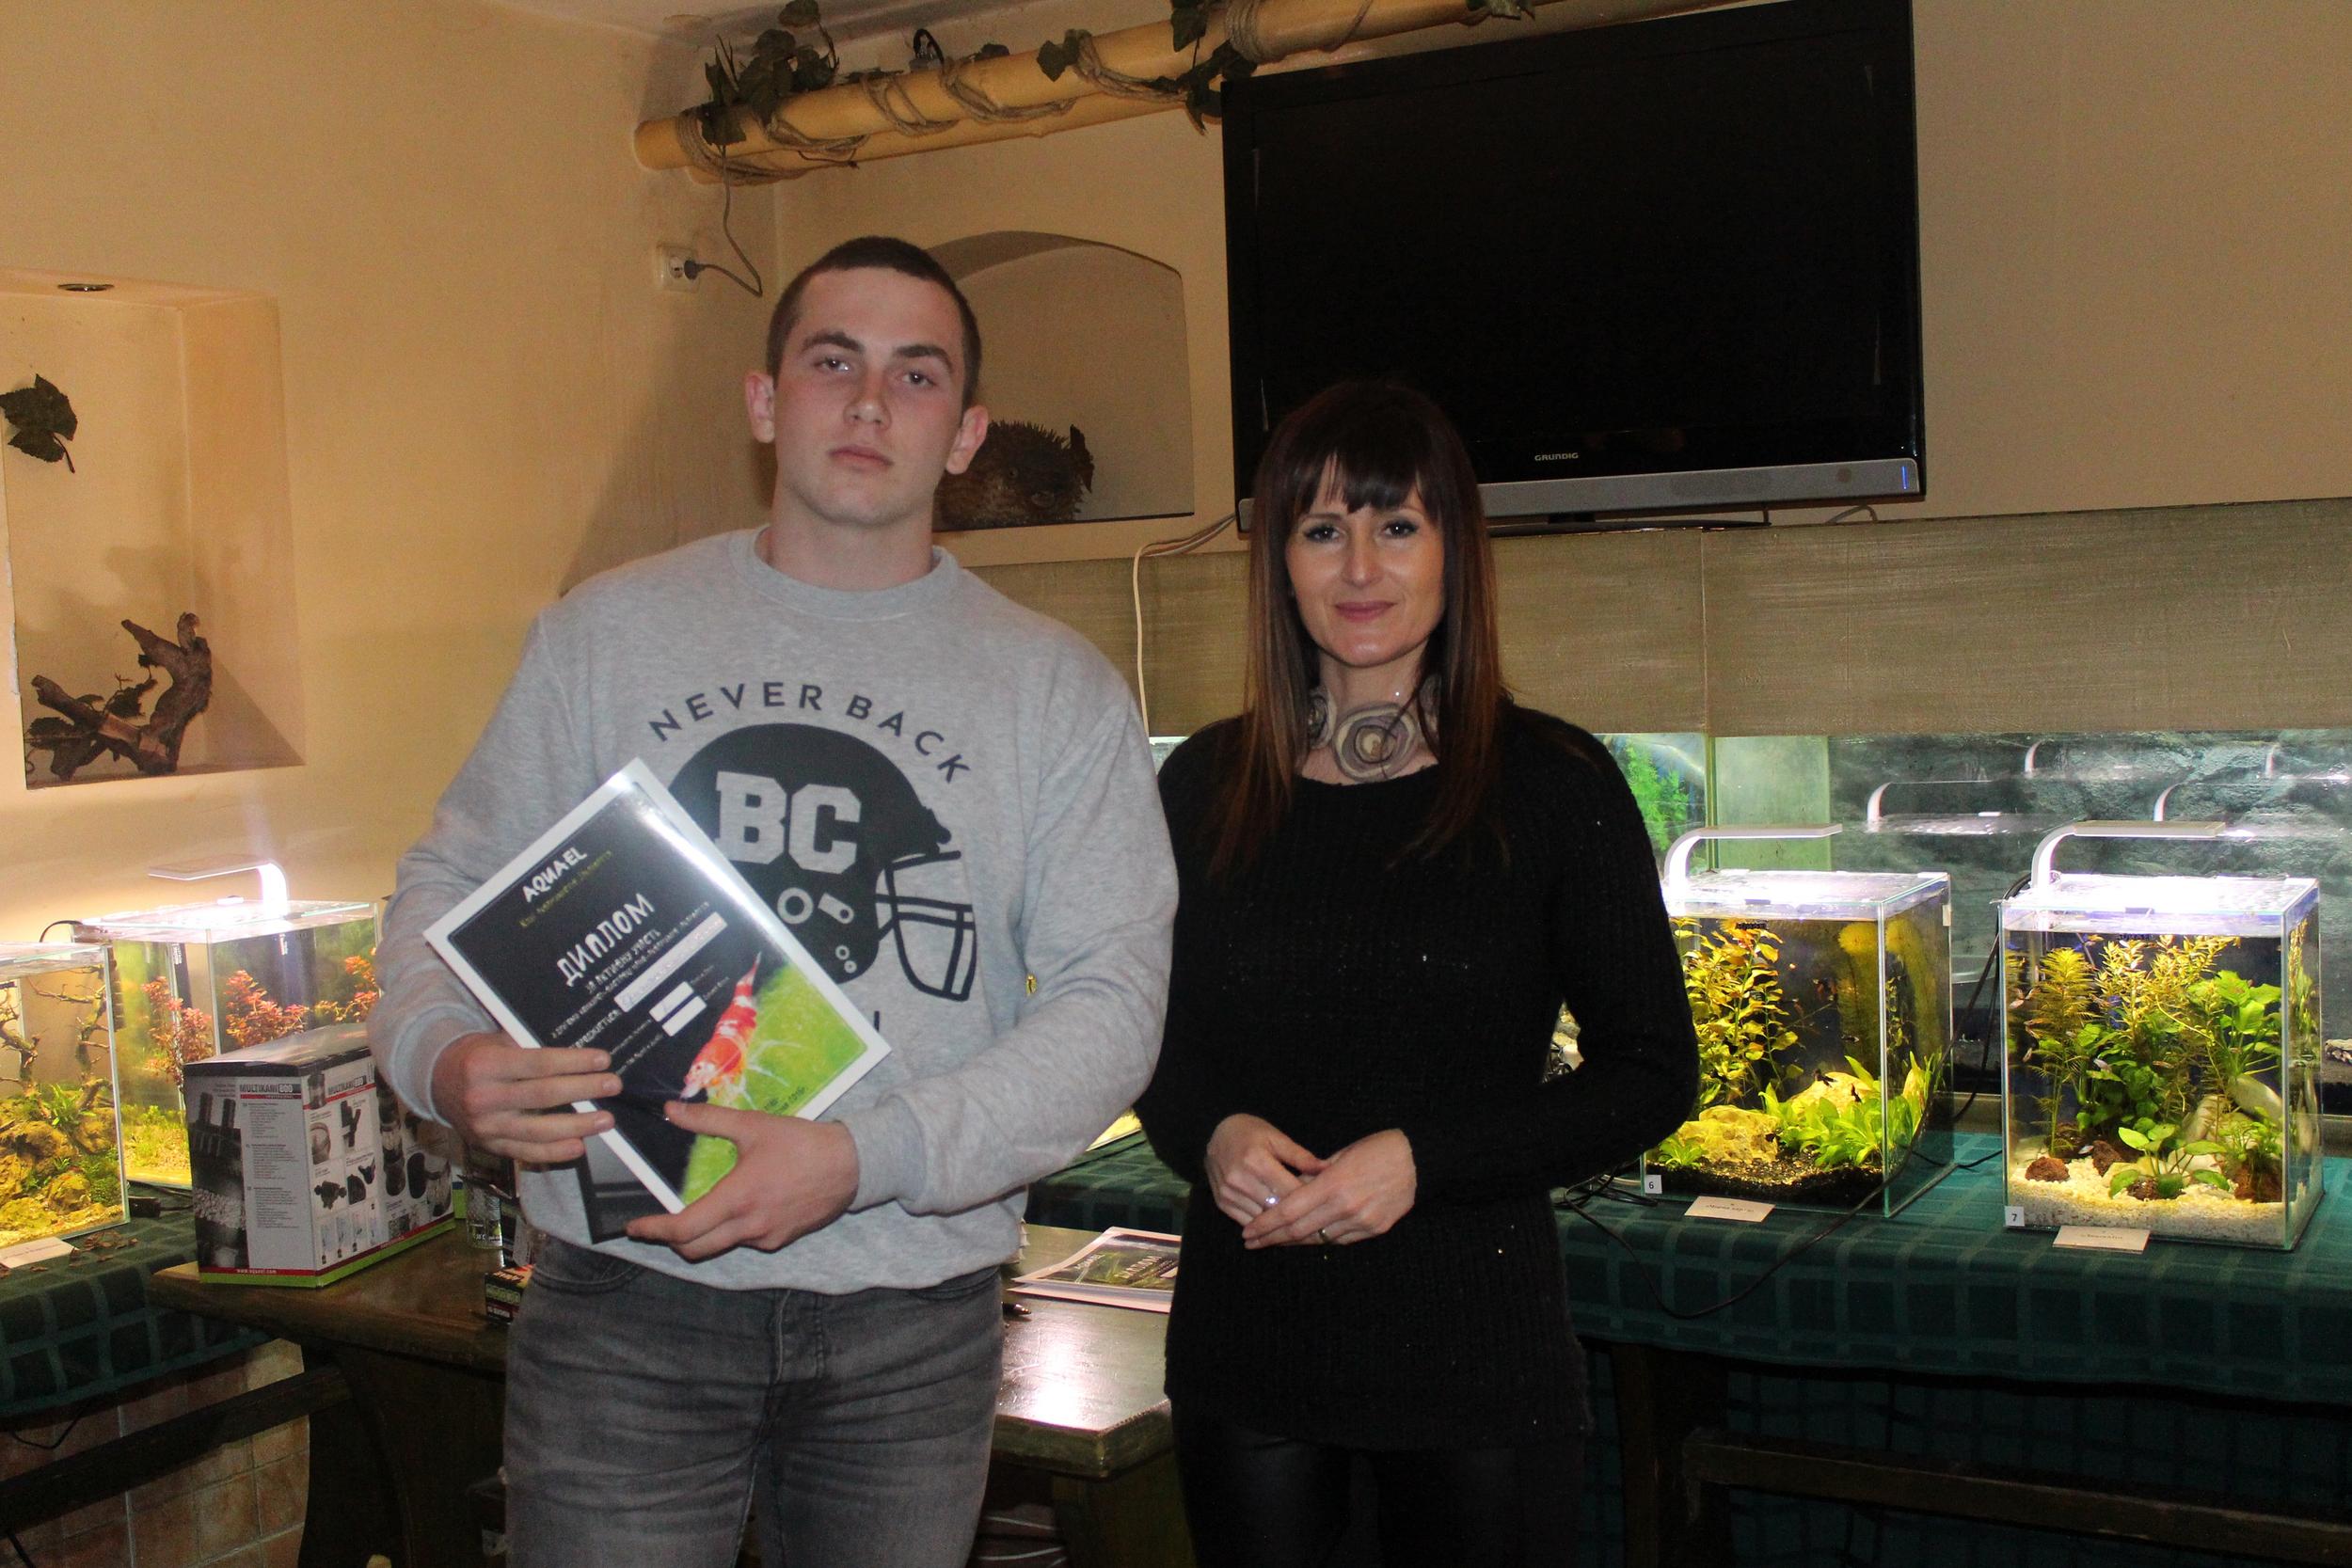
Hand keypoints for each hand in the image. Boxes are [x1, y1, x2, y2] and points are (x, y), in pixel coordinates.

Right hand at [430, 1031, 615, 1165]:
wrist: (437, 1081)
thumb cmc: (478, 1055)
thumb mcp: (498, 1041)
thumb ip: (530, 1048)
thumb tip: (579, 1056)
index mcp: (486, 1064)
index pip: (539, 1064)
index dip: (574, 1062)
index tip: (603, 1060)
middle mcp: (483, 1098)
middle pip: (543, 1096)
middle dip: (583, 1090)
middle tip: (613, 1085)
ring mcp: (486, 1126)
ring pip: (538, 1130)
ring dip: (577, 1126)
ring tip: (606, 1120)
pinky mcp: (489, 1146)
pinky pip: (526, 1153)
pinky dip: (554, 1152)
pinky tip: (579, 1146)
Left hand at [625, 1104, 858, 1261]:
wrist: (851, 1165)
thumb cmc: (800, 1143)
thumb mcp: (752, 1125)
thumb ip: (707, 1120)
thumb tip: (671, 1110)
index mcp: (736, 1199)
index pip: (683, 1229)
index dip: (653, 1231)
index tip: (634, 1227)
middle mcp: (748, 1227)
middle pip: (694, 1250)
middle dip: (671, 1241)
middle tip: (660, 1225)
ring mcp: (766, 1238)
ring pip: (721, 1246)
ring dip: (704, 1235)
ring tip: (702, 1211)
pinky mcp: (782, 1241)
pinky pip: (746, 1241)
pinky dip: (734, 1230)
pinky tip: (743, 1207)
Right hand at [1204, 1113, 1325, 1227]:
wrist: (1214, 1133)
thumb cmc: (1251, 1133)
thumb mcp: (1277, 1138)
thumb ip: (1301, 1156)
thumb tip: (1328, 1169)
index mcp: (1257, 1161)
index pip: (1289, 1190)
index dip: (1310, 1199)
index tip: (1325, 1203)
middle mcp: (1240, 1180)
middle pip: (1277, 1208)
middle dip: (1298, 1214)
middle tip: (1315, 1216)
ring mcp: (1229, 1193)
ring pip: (1263, 1219)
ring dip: (1281, 1223)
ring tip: (1299, 1221)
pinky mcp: (1222, 1203)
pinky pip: (1247, 1222)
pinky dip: (1263, 1225)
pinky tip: (1277, 1223)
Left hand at [1242, 1129, 1415, 1248]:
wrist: (1420, 1160)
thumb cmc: (1379, 1148)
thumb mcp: (1343, 1153)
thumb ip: (1315, 1173)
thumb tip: (1292, 1185)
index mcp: (1334, 1184)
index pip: (1290, 1211)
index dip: (1266, 1224)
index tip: (1248, 1231)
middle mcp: (1346, 1208)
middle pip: (1300, 1231)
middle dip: (1272, 1239)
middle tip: (1251, 1242)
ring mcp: (1362, 1222)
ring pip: (1320, 1239)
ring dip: (1294, 1242)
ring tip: (1274, 1241)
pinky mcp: (1376, 1230)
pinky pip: (1341, 1241)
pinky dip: (1321, 1239)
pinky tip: (1307, 1238)